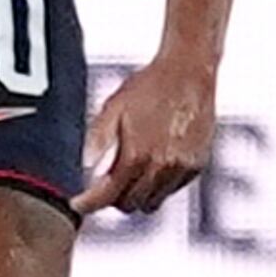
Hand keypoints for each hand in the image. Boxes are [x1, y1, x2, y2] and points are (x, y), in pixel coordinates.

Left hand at [75, 52, 214, 216]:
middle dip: (112, 198)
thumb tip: (85, 167)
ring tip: (128, 174)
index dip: (89, 203)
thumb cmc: (150, 85)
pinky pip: (171, 190)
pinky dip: (158, 185)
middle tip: (104, 183)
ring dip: (136, 195)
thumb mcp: (113, 107)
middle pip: (130, 204)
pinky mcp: (197, 165)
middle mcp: (161, 166)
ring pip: (152, 202)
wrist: (189, 72)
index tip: (78, 204)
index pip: (108, 195)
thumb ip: (98, 139)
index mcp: (137, 154)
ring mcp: (182, 168)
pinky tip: (152, 164)